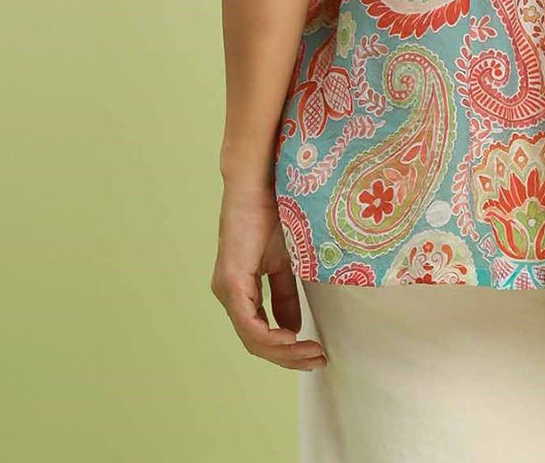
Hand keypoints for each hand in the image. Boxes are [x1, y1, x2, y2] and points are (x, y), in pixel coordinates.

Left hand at [210, 181, 327, 369]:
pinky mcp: (230, 282)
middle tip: (317, 360)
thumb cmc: (273, 212)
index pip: (260, 332)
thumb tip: (294, 327)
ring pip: (252, 338)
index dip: (287, 349)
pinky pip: (248, 322)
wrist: (260, 182)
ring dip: (283, 351)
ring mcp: (227, 290)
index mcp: (241, 289)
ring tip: (310, 353)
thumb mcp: (286, 261)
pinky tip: (290, 337)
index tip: (315, 353)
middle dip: (289, 357)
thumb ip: (285, 294)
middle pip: (256, 342)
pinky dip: (270, 336)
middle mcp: (229, 294)